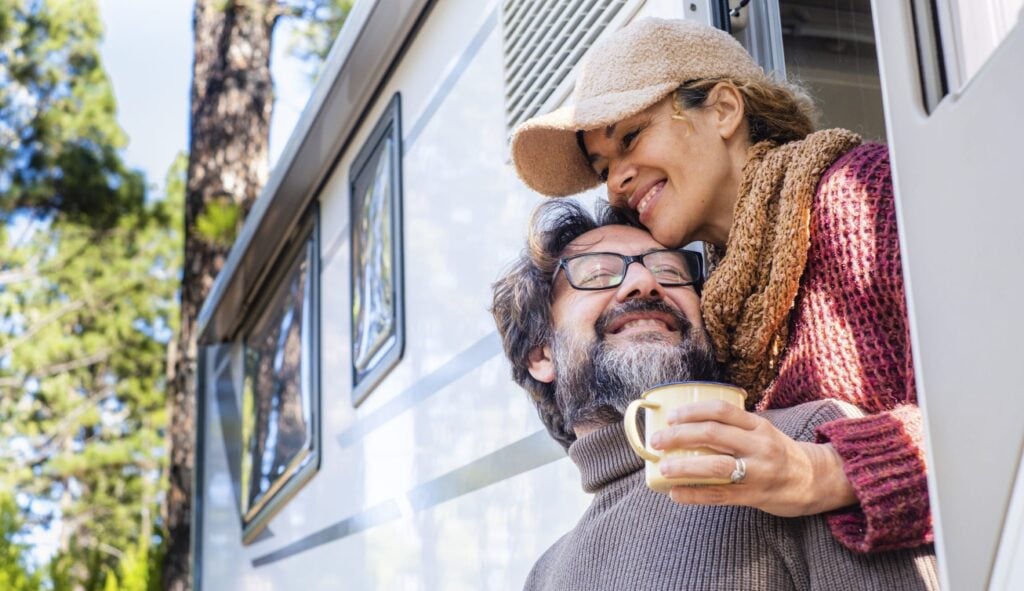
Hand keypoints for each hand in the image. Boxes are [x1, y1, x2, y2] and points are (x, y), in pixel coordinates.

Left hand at [649, 400, 855, 516]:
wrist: (815, 480)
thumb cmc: (778, 453)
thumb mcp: (762, 432)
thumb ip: (733, 428)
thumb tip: (686, 426)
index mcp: (758, 425)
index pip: (721, 411)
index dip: (692, 411)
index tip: (670, 416)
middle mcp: (759, 446)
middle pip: (713, 435)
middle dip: (679, 436)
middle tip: (656, 440)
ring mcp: (758, 472)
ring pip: (715, 467)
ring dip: (684, 467)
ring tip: (663, 468)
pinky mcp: (755, 496)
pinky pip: (719, 496)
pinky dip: (694, 495)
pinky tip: (675, 494)